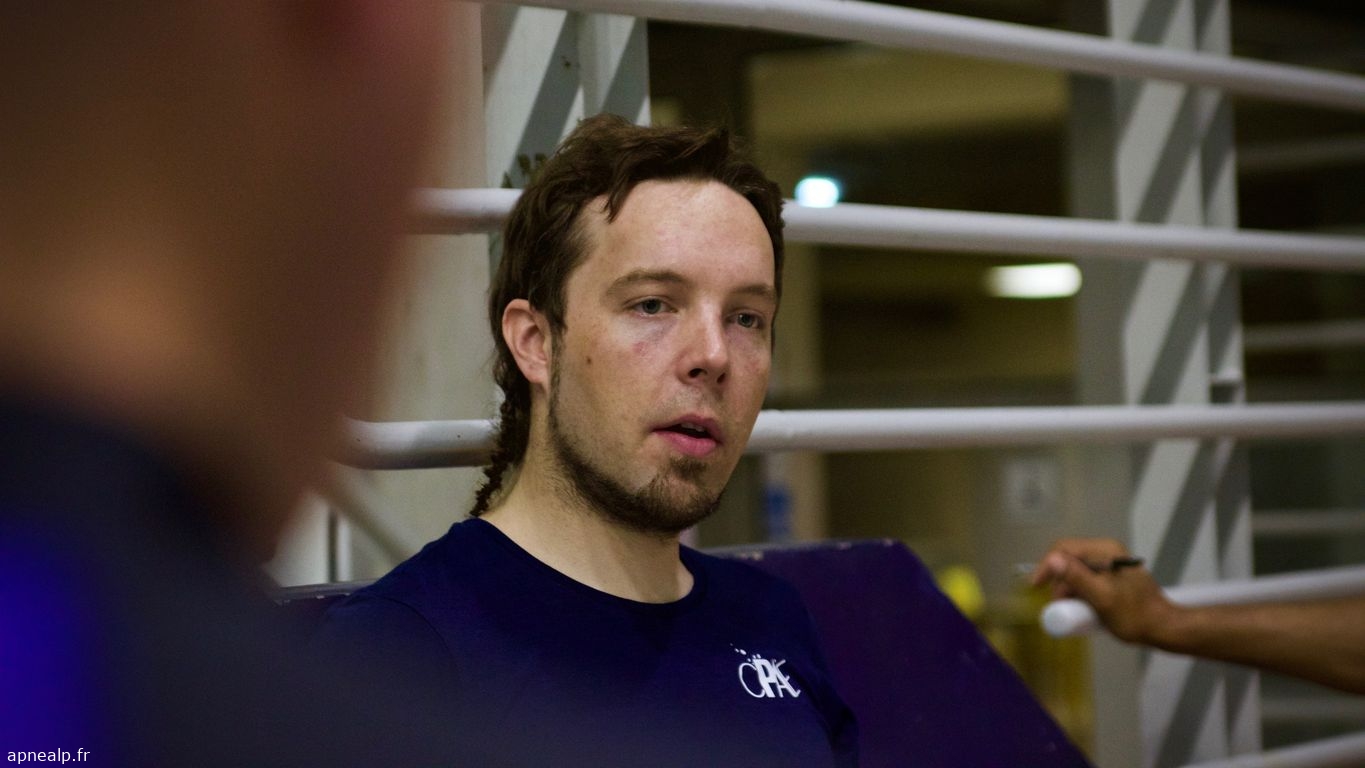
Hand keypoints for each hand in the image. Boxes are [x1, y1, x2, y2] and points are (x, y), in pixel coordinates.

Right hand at [1030, 538, 1174, 643]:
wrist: (1164, 627)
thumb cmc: (1134, 615)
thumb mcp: (1102, 598)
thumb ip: (1078, 578)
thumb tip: (1053, 560)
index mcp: (1105, 550)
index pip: (1064, 549)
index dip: (1047, 566)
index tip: (1036, 587)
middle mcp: (1107, 550)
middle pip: (1069, 558)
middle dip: (1058, 580)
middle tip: (1059, 603)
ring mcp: (1111, 562)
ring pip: (1076, 568)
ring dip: (1068, 587)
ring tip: (1070, 607)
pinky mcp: (1113, 575)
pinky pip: (1086, 576)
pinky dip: (1079, 589)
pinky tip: (1081, 605)